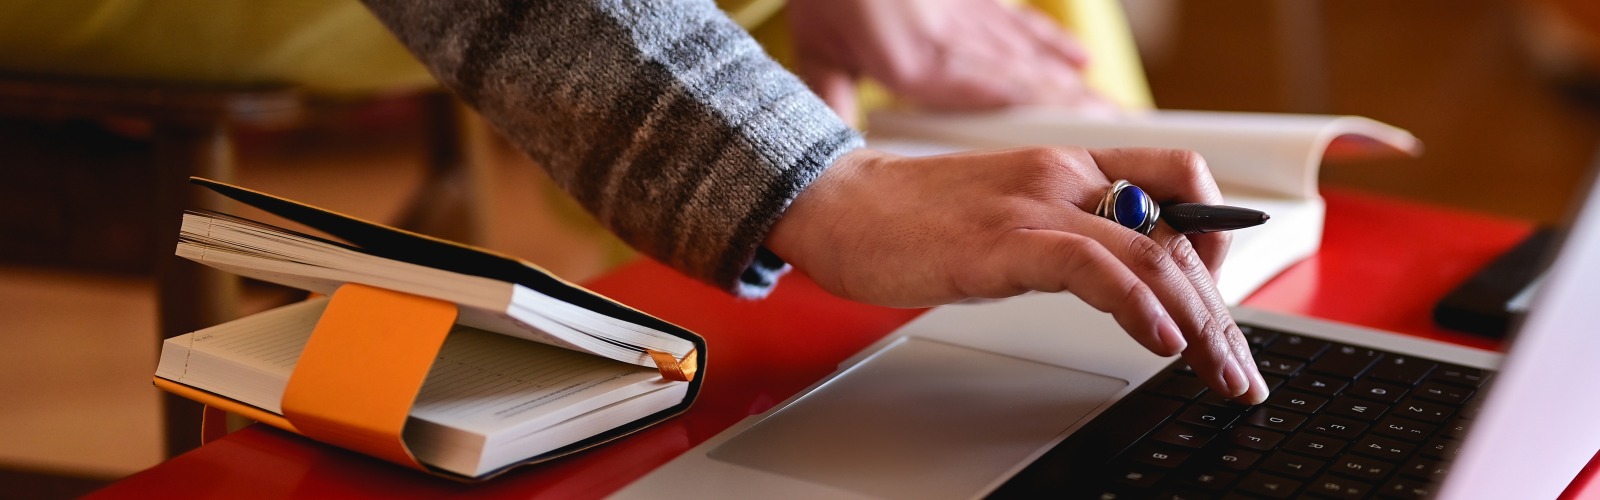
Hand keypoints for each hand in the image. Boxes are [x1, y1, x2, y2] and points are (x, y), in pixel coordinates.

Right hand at [766, 147, 1268, 403]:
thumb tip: (1119, 286)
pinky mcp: (1002, 241)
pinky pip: (1091, 268)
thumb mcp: (1009, 216)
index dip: (1217, 242)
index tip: (1219, 305)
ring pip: (1151, 255)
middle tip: (1238, 372)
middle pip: (1176, 238)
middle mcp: (1065, 177)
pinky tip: (1162, 342)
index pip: (1180, 183)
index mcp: (1070, 167)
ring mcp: (1034, 206)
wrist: (836, 204)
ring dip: (1200, 324)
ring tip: (1220, 374)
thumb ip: (1063, 238)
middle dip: (1219, 314)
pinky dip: (1136, 304)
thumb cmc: (911, 219)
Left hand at [788, 0, 1114, 123]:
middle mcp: (964, 41)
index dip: (1055, 127)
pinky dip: (1054, 45)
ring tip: (1120, 117)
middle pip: (1039, 85)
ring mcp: (976, 14)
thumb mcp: (819, 47)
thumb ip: (830, 99)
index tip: (1094, 151)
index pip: (1007, 101)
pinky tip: (1079, 62)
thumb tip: (828, 151)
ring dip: (1079, 89)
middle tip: (1134, 148)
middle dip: (1086, 117)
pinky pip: (1024, 24)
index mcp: (927, 65)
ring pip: (1040, 57)